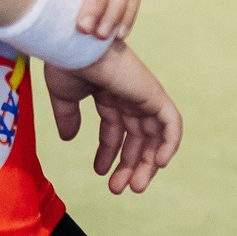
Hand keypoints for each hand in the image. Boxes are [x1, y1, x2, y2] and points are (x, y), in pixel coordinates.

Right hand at [47, 43, 183, 193]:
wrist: (73, 47)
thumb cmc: (66, 64)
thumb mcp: (65, 97)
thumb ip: (69, 117)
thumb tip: (69, 139)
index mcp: (110, 94)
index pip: (117, 129)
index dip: (110, 153)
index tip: (100, 172)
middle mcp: (129, 96)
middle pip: (138, 136)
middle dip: (129, 163)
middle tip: (119, 188)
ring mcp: (143, 95)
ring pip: (154, 136)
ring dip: (146, 163)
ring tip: (134, 186)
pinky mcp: (153, 95)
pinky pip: (171, 123)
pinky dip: (170, 144)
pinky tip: (158, 163)